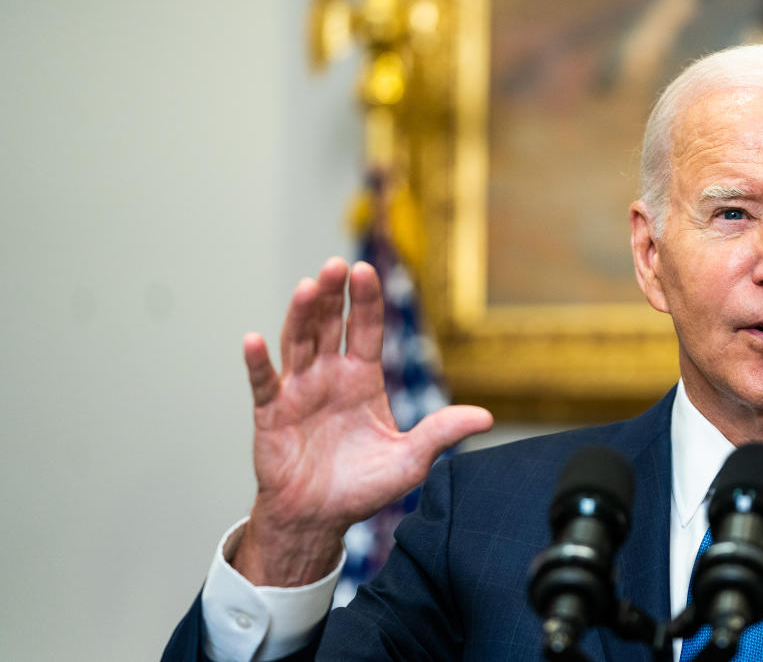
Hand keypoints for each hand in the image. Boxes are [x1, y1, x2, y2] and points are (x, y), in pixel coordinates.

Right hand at [230, 258, 492, 586]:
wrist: (320, 518)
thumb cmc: (362, 486)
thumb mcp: (410, 460)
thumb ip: (441, 433)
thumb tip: (487, 418)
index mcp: (363, 378)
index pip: (365, 329)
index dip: (365, 301)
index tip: (366, 271)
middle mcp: (329, 375)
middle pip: (329, 324)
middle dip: (332, 295)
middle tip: (336, 265)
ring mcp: (298, 390)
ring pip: (297, 342)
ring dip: (300, 314)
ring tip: (306, 287)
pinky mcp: (271, 413)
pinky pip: (264, 383)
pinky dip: (257, 362)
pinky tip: (254, 340)